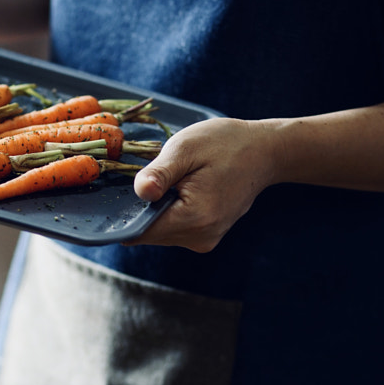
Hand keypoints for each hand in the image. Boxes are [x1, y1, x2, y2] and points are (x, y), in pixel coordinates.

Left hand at [126, 117, 281, 251]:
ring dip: (155, 209)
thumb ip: (160, 172)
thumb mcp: (186, 148)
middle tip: (151, 177)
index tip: (118, 192)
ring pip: (159, 231)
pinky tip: (179, 189)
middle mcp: (200, 237)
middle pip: (148, 232)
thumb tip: (139, 192)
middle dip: (140, 208)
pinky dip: (167, 211)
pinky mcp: (206, 235)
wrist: (265, 152)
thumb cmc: (225, 144)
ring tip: (170, 180)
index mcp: (194, 218)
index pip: (140, 230)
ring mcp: (205, 240)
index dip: (122, 213)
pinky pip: (173, 228)